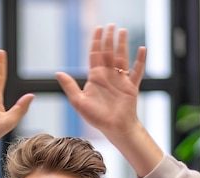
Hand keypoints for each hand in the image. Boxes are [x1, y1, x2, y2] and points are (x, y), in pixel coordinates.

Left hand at [55, 24, 146, 139]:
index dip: (96, 41)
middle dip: (109, 39)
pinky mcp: (131, 86)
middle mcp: (108, 76)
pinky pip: (137, 71)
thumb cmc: (96, 117)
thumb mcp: (78, 102)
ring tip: (122, 31)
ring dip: (122, 45)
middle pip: (108, 53)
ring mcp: (120, 80)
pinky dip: (140, 60)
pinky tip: (142, 49)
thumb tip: (58, 72)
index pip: (95, 55)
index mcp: (96, 77)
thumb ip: (69, 87)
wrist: (114, 129)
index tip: (98, 29)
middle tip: (111, 25)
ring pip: (121, 58)